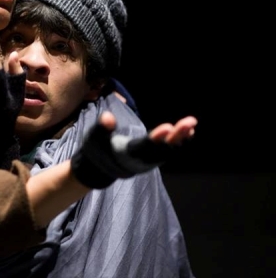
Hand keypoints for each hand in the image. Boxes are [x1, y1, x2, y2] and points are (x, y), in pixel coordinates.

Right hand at [71, 112, 196, 187]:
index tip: (168, 127)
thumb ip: (102, 128)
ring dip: (180, 138)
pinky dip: (178, 142)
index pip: (144, 148)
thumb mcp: (93, 138)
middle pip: (161, 151)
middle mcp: (140, 162)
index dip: (156, 139)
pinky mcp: (151, 159)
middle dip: (176, 137)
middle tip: (190, 122)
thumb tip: (108, 117)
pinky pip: (167, 152)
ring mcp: (148, 162)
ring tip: (191, 124)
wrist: (98, 168)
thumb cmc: (95, 150)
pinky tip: (189, 131)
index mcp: (126, 156)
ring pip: (167, 152)